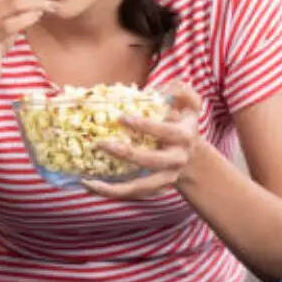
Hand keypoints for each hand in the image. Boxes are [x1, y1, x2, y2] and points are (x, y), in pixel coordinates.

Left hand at [81, 81, 202, 199]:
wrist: (191, 158)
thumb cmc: (181, 124)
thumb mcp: (189, 106)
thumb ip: (184, 92)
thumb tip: (172, 86)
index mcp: (183, 137)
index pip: (165, 132)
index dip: (145, 126)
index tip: (122, 118)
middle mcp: (176, 160)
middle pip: (152, 161)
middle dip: (127, 154)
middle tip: (101, 143)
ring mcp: (166, 178)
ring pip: (141, 187)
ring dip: (115, 187)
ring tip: (89, 181)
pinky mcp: (154, 189)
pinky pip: (132, 194)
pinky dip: (112, 193)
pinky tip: (91, 186)